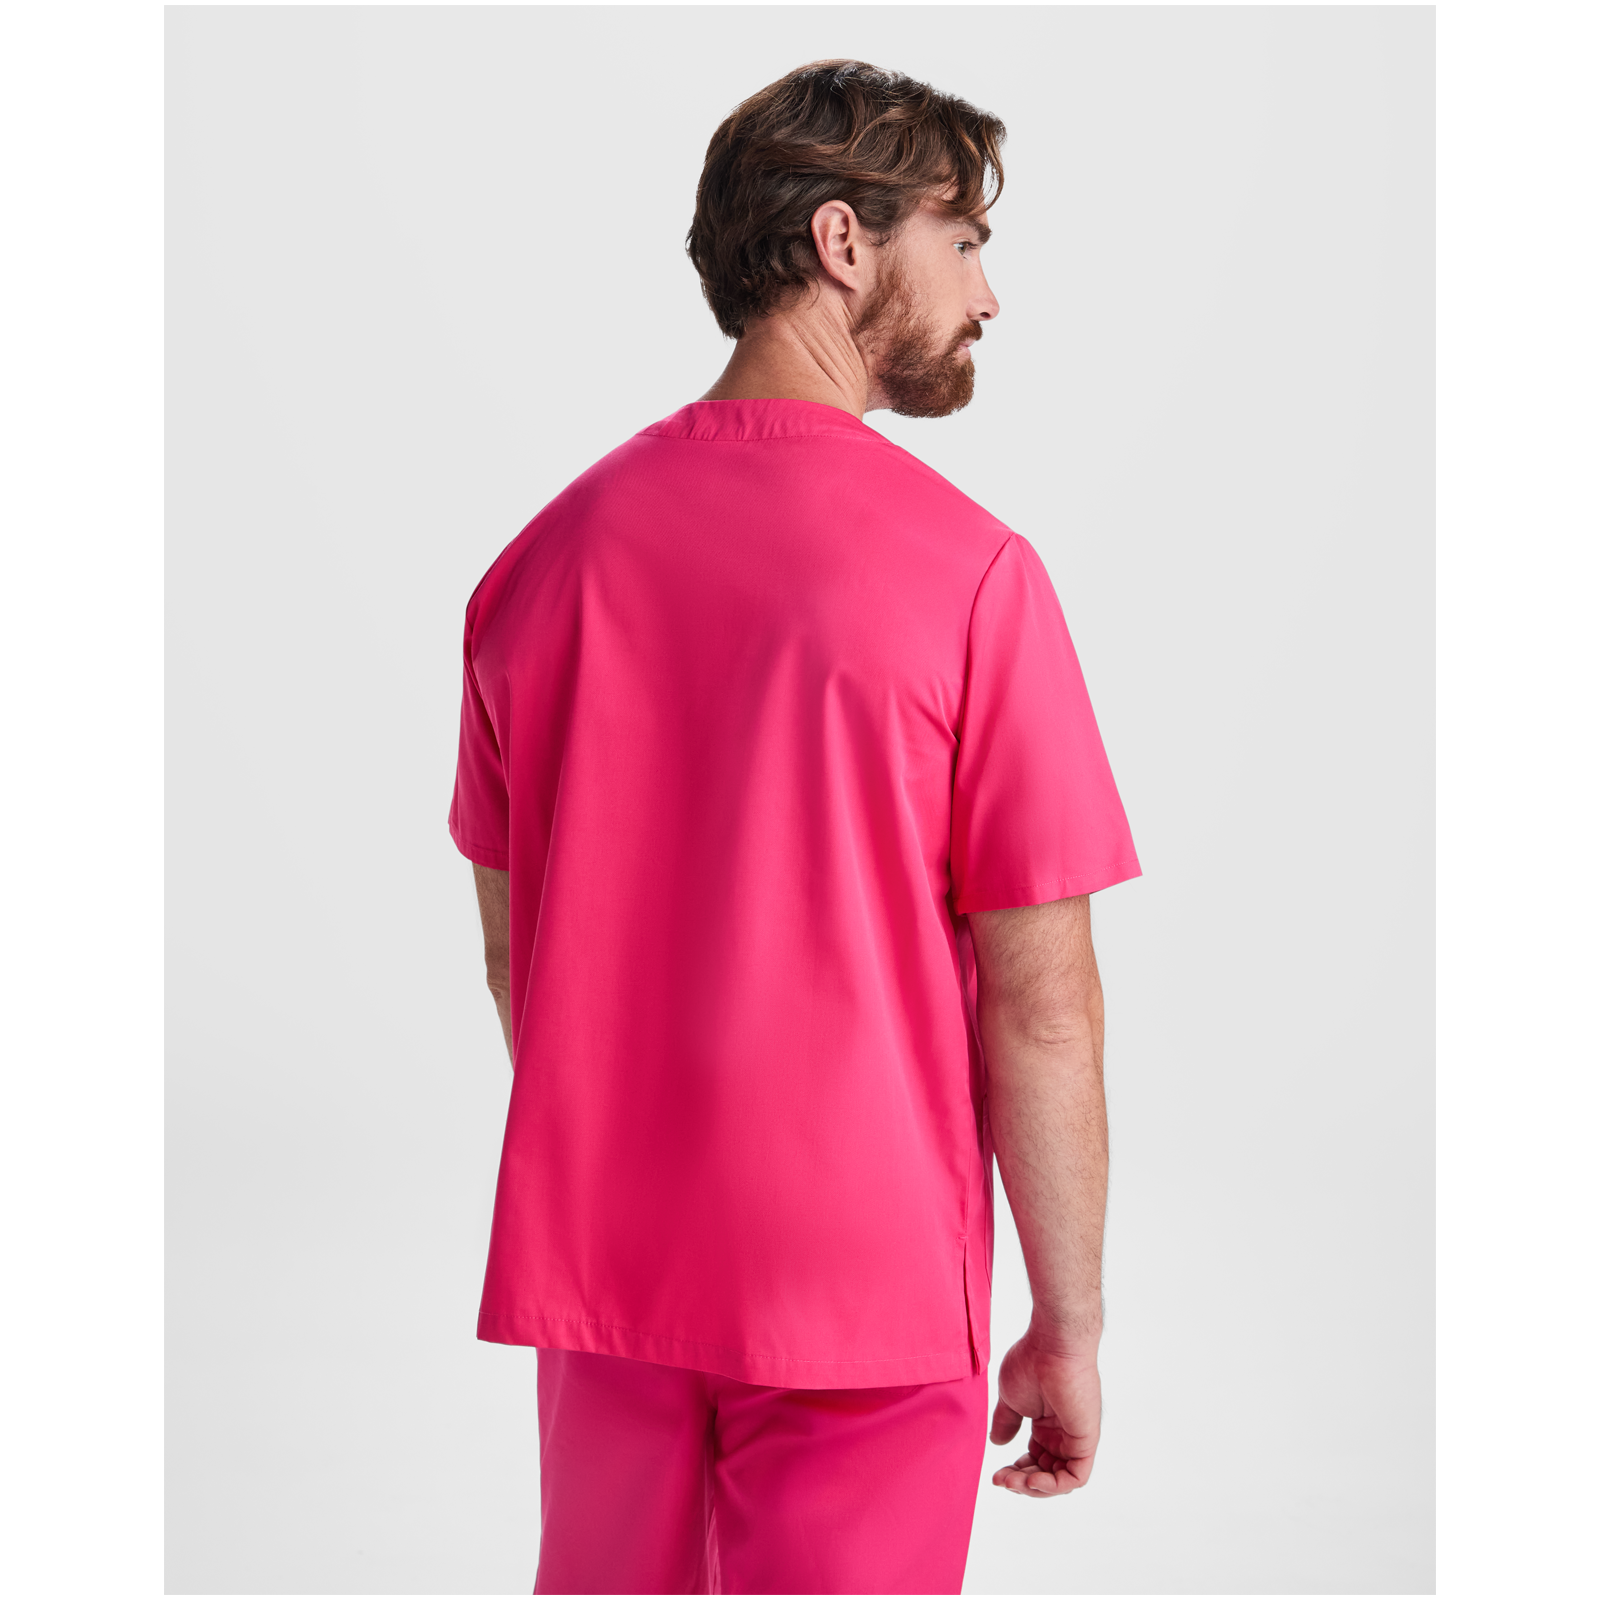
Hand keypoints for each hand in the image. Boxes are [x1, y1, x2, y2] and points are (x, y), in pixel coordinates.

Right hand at [989, 1329, 1100, 1496]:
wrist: (1051, 1345)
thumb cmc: (1031, 1361)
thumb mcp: (1011, 1398)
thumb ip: (1006, 1422)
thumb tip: (998, 1443)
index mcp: (1047, 1424)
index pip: (1035, 1460)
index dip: (1016, 1472)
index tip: (996, 1474)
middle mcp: (1063, 1433)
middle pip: (1045, 1473)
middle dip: (1021, 1482)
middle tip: (1000, 1480)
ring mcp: (1076, 1438)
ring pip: (1060, 1480)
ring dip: (1034, 1487)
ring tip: (1012, 1481)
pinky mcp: (1086, 1440)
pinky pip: (1076, 1476)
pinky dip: (1054, 1485)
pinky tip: (1031, 1480)